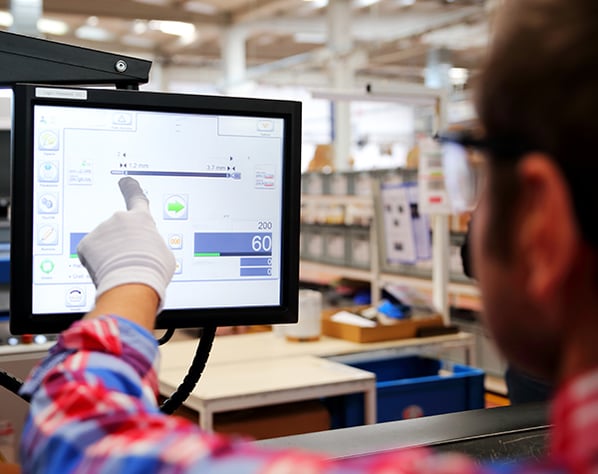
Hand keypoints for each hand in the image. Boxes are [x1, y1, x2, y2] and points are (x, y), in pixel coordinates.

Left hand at [77, 177, 175, 312]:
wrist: (133, 283)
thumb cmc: (153, 269)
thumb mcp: (164, 253)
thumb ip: (153, 243)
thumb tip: (148, 249)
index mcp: (142, 219)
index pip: (137, 198)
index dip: (131, 189)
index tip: (126, 181)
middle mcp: (120, 219)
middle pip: (118, 230)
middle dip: (120, 243)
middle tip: (129, 261)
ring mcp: (101, 230)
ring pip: (103, 243)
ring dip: (109, 254)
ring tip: (121, 269)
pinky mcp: (86, 244)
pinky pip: (90, 253)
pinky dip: (96, 263)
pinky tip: (107, 270)